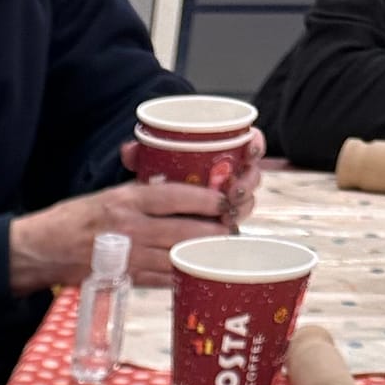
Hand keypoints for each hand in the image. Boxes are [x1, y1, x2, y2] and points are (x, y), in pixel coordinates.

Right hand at [10, 176, 233, 291]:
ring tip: (219, 252)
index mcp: (128, 200)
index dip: (205, 201)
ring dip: (201, 255)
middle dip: (212, 231)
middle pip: (183, 230)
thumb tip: (173, 188)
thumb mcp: (108, 195)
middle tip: (231, 230)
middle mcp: (131, 228)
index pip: (176, 198)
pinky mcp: (124, 278)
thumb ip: (140, 193)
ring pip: (176, 257)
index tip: (224, 201)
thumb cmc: (73, 220)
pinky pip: (160, 280)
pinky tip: (195, 273)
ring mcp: (128, 256)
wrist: (41, 250)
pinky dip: (180, 276)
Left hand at [121, 129, 266, 227]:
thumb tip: (128, 152)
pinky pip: (234, 228)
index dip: (255, 146)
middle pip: (251, 177)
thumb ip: (141, 155)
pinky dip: (230, 232)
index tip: (249, 153)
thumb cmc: (157, 179)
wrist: (149, 209)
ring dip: (241, 210)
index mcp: (223, 152)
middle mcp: (231, 176)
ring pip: (245, 204)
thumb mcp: (150, 163)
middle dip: (247, 185)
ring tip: (228, 217)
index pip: (250, 143)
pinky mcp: (222, 226)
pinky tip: (223, 241)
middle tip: (233, 194)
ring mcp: (229, 202)